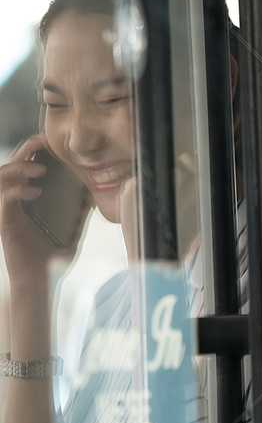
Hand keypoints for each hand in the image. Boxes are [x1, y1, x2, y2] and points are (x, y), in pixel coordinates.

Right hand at [0, 134, 89, 285]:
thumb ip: (78, 214)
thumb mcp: (71, 232)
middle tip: (42, 140)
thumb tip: (91, 197)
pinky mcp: (5, 223)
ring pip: (3, 178)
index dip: (33, 152)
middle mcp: (15, 204)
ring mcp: (8, 212)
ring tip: (42, 168)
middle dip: (25, 149)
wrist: (41, 282)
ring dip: (20, 167)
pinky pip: (6, 199)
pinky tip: (36, 191)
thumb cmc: (53, 260)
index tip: (49, 140)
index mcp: (28, 202)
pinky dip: (19, 191)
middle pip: (12, 167)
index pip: (26, 170)